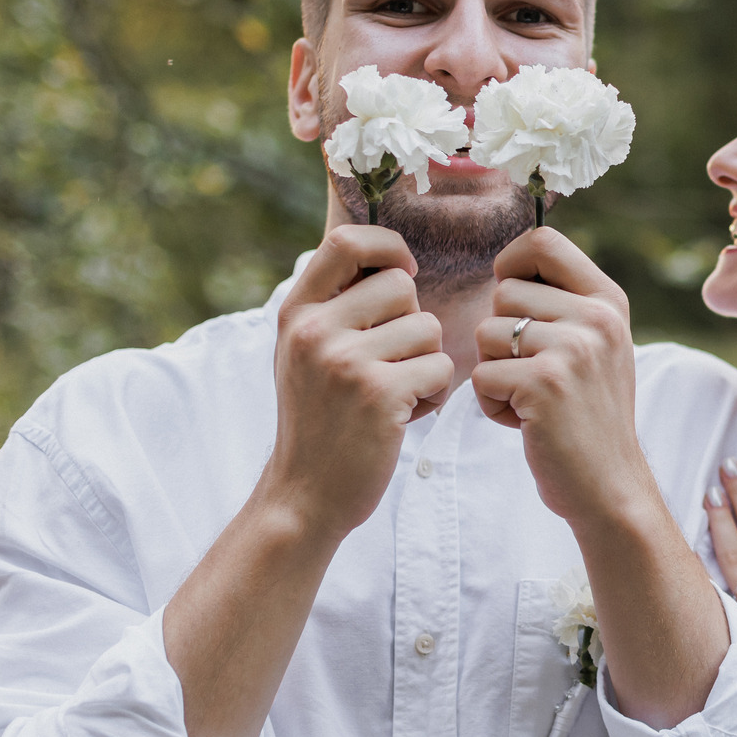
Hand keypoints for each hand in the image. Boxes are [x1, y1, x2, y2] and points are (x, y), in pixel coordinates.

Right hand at [258, 225, 454, 539]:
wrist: (304, 496)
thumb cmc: (319, 420)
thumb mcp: (306, 352)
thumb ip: (337, 306)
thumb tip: (390, 254)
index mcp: (297, 312)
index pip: (347, 240)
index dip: (387, 247)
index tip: (404, 274)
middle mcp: (314, 330)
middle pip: (402, 285)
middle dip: (413, 322)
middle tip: (392, 362)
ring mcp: (345, 361)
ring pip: (428, 329)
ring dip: (425, 363)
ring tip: (394, 395)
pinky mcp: (379, 394)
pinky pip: (440, 369)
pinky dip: (433, 395)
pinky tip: (403, 417)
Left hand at [471, 227, 653, 526]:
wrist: (610, 484)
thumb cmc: (589, 415)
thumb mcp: (596, 346)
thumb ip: (563, 305)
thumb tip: (505, 270)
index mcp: (608, 300)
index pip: (543, 241)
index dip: (511, 263)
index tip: (511, 299)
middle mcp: (596, 317)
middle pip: (503, 292)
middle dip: (500, 335)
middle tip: (532, 373)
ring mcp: (572, 349)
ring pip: (486, 334)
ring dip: (494, 372)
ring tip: (529, 399)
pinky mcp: (544, 384)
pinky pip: (481, 376)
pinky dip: (492, 405)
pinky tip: (524, 422)